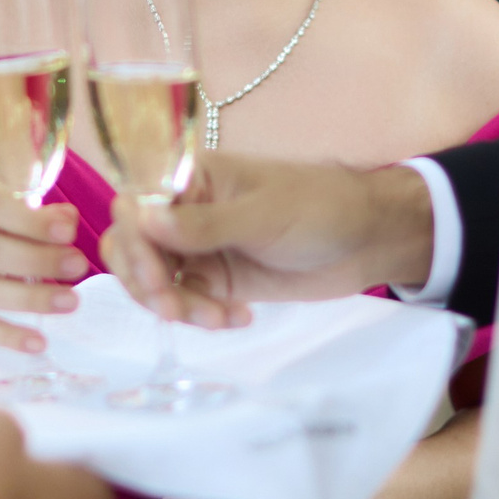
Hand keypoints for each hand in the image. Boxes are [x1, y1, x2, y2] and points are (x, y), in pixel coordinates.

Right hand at [0, 163, 89, 352]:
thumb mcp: (1, 190)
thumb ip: (34, 204)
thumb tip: (66, 221)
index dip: (28, 220)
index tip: (69, 231)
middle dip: (35, 259)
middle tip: (78, 265)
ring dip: (28, 298)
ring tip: (69, 301)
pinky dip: (4, 335)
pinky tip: (38, 341)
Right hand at [101, 154, 436, 328]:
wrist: (367, 241)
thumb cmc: (320, 208)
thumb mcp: (263, 215)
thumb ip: (202, 224)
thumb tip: (141, 220)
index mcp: (191, 178)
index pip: (134, 205)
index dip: (133, 243)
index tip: (155, 278)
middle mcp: (185, 211)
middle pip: (131, 247)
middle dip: (145, 283)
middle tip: (174, 310)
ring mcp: (198, 248)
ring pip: (153, 280)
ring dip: (174, 306)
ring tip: (217, 320)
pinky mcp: (215, 280)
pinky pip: (184, 301)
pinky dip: (199, 316)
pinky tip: (237, 318)